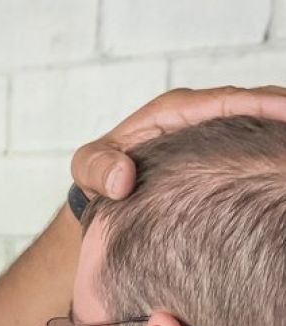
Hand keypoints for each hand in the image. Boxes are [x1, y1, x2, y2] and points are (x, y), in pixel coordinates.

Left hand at [72, 85, 285, 199]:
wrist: (102, 197)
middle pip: (253, 109)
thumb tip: (122, 181)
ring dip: (278, 138)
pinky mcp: (217, 159)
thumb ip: (98, 168)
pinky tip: (280, 169)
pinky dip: (268, 154)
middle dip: (282, 115)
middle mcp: (199, 119)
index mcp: (174, 111)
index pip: (226, 101)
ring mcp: (212, 139)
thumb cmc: (96, 175)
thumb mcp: (87, 167)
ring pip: (257, 130)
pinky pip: (249, 153)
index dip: (260, 104)